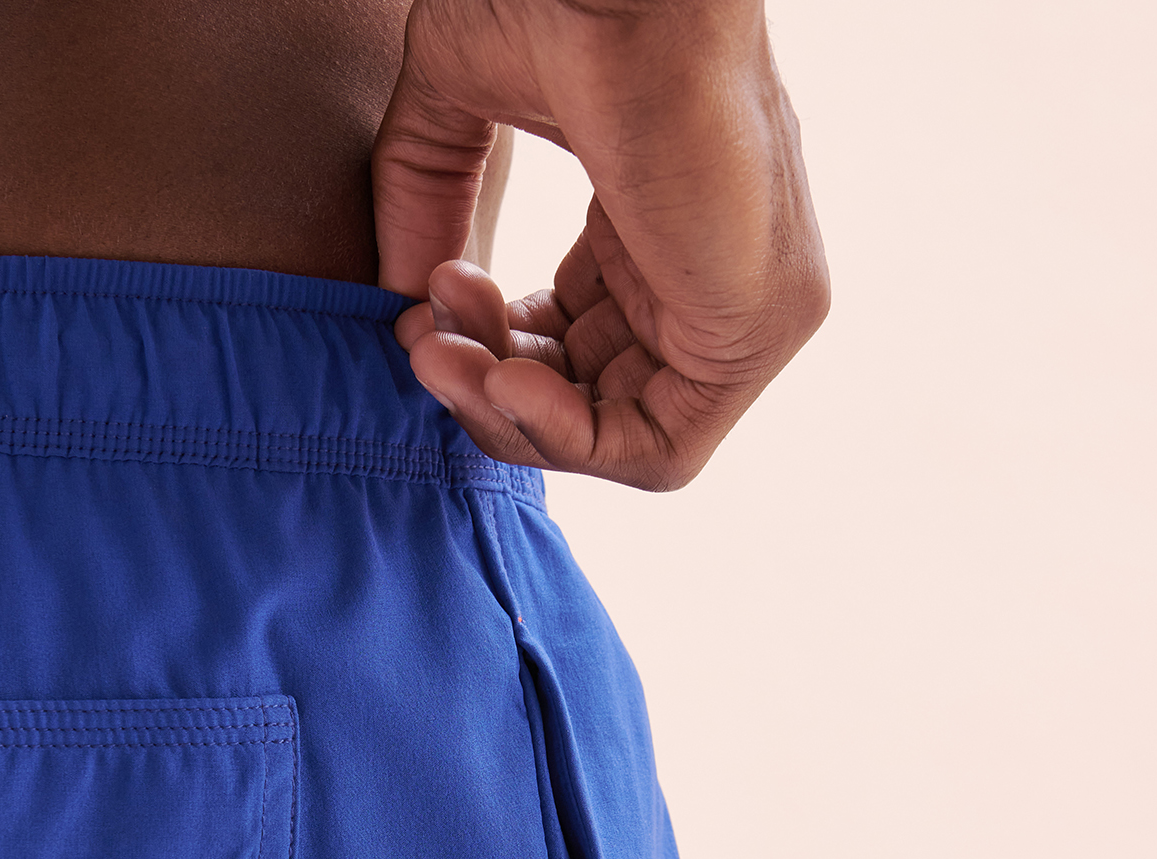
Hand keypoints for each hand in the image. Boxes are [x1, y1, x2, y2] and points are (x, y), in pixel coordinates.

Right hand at [371, 0, 828, 489]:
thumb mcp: (459, 110)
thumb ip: (424, 206)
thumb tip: (399, 313)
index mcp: (654, 217)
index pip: (575, 344)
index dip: (487, 351)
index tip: (425, 307)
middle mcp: (705, 268)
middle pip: (590, 398)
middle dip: (489, 389)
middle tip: (424, 342)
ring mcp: (743, 302)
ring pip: (620, 437)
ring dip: (510, 417)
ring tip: (446, 357)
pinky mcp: (756, 327)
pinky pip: (658, 450)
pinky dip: (565, 438)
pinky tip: (505, 382)